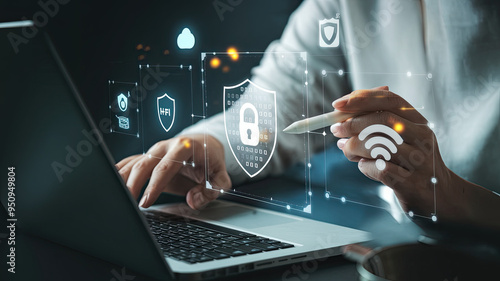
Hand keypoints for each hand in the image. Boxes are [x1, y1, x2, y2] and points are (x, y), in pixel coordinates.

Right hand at [116, 134, 230, 209]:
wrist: (205, 143)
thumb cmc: (211, 160)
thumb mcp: (220, 177)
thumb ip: (211, 190)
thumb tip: (192, 200)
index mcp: (185, 147)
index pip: (167, 166)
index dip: (155, 185)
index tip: (146, 201)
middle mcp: (166, 146)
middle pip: (145, 165)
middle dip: (134, 184)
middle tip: (128, 204)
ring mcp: (154, 150)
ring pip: (134, 163)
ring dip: (123, 180)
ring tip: (116, 198)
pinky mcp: (148, 156)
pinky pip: (130, 163)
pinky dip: (119, 173)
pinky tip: (110, 183)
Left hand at [330, 86, 460, 219]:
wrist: (438, 197)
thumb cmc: (410, 163)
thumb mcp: (401, 139)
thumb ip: (377, 124)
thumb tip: (342, 115)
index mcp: (419, 122)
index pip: (390, 100)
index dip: (362, 99)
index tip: (338, 104)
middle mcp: (423, 138)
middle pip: (383, 121)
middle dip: (353, 124)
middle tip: (336, 130)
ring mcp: (420, 161)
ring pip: (379, 145)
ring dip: (355, 147)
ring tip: (348, 150)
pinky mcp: (411, 183)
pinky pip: (379, 169)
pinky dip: (365, 167)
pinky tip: (365, 166)